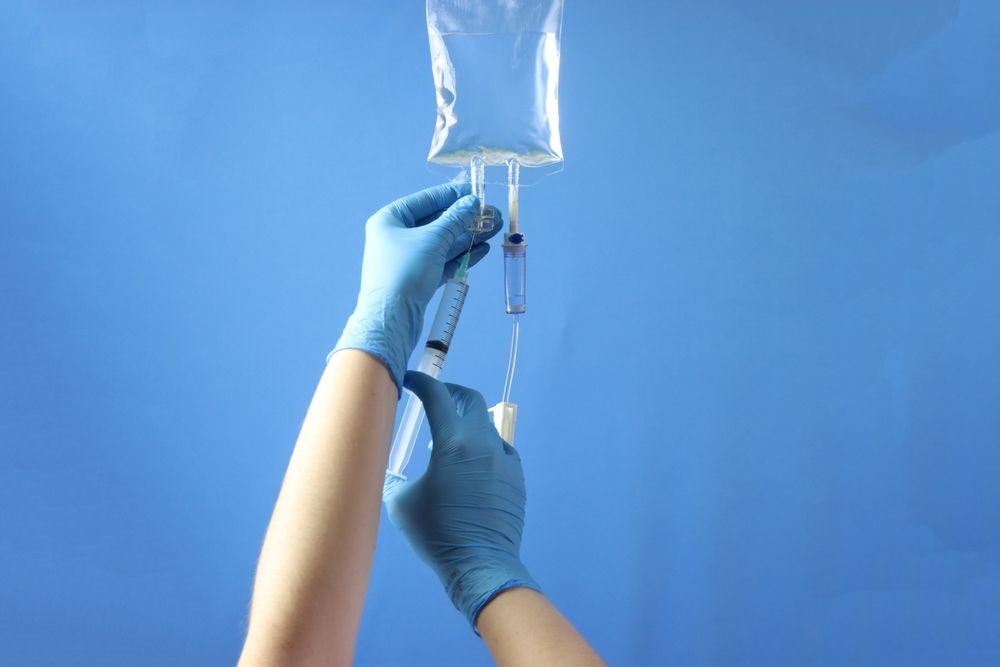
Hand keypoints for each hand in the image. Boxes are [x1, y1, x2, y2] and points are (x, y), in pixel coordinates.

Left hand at [332, 184, 500, 393]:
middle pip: (436, 222)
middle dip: (464, 218)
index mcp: (390, 220)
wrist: (392, 318)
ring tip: (493, 229)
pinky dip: (461, 255)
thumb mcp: (433, 239)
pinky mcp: (418, 278)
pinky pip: (442, 261)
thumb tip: (473, 203)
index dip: (452, 195)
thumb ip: (455, 219)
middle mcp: (396, 237)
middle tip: (491, 214)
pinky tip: (481, 249)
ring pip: (442, 243)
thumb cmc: (404, 271)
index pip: (425, 200)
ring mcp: (407, 259)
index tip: (475, 192)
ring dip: (467, 236)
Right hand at [383, 371, 539, 629]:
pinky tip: (472, 465)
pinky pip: (500, 449)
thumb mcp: (401, 504)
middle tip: (436, 399)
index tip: (411, 381)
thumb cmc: (436, 534)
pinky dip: (484, 447)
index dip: (421, 382)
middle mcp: (482, 442)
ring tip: (449, 441)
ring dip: (467, 423)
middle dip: (451, 393)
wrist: (481, 564)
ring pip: (486, 425)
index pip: (437, 396)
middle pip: (470, 399)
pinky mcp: (516, 476)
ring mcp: (504, 458)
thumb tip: (389, 470)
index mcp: (453, 442)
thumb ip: (394, 478)